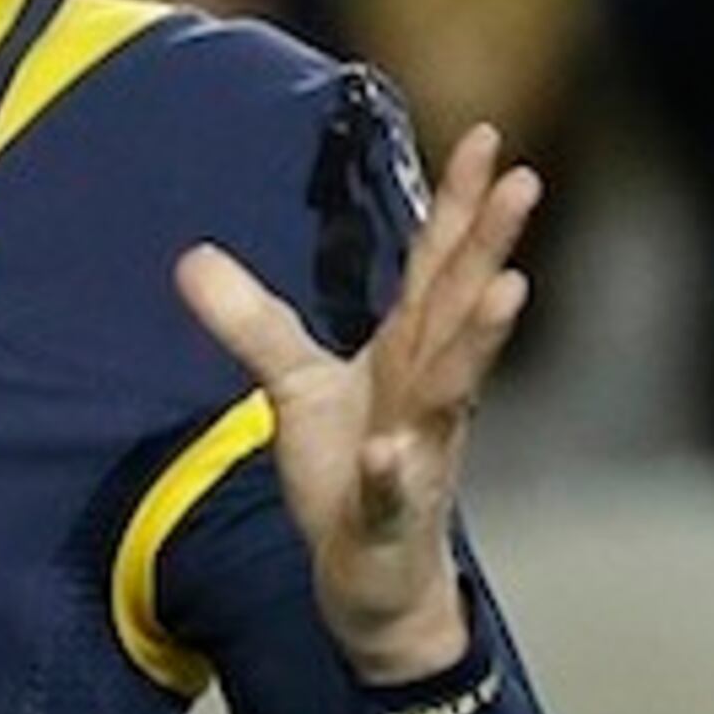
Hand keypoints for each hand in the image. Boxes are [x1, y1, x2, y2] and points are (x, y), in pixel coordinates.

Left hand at [174, 122, 539, 683]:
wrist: (371, 578)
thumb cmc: (348, 472)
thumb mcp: (292, 386)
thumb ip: (251, 321)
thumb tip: (189, 256)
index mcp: (409, 353)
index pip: (438, 265)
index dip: (458, 202)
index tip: (484, 135)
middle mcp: (427, 391)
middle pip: (461, 305)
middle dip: (492, 244)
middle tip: (524, 180)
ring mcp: (418, 451)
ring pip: (455, 387)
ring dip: (479, 339)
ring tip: (510, 286)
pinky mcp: (391, 512)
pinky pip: (395, 488)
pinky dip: (396, 471)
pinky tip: (393, 452)